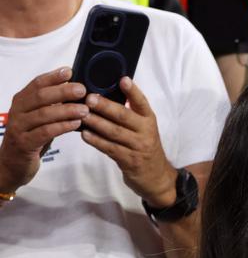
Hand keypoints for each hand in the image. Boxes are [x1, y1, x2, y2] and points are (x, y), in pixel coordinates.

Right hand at [0, 67, 88, 190]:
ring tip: (85, 109)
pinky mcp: (24, 144)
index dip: (53, 76)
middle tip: (82, 90)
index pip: (36, 84)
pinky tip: (76, 124)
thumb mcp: (41, 118)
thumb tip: (75, 90)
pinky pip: (44, 132)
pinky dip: (61, 126)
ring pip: (43, 114)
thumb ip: (53, 105)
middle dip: (62, 91)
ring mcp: (19, 128)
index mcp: (22, 101)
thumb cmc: (32, 137)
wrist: (13, 164)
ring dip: (66, 110)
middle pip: (40, 97)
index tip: (69, 71)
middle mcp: (18, 111)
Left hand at [81, 77, 175, 206]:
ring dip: (96, 123)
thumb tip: (106, 94)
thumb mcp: (143, 129)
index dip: (132, 91)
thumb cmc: (144, 147)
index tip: (122, 79)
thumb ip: (130, 113)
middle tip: (89, 98)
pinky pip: (110, 148)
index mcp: (148, 120)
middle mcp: (146, 132)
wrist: (157, 177)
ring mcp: (138, 147)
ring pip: (114, 132)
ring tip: (81, 114)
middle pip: (124, 116)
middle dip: (106, 106)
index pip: (141, 103)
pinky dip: (96, 141)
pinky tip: (84, 134)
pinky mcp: (129, 161)